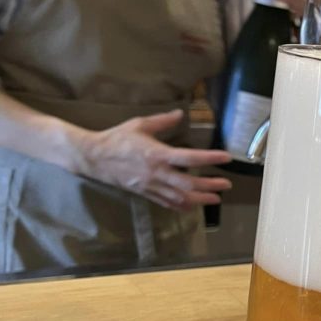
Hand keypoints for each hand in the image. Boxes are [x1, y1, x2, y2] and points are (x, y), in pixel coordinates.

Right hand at [71, 110, 231, 210]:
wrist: (94, 158)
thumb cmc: (117, 138)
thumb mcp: (140, 124)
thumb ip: (163, 121)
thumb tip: (180, 113)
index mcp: (157, 154)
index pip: (190, 157)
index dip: (210, 158)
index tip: (226, 157)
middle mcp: (157, 173)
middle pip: (189, 184)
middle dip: (210, 186)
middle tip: (226, 185)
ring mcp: (151, 186)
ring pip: (180, 198)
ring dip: (200, 199)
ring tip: (216, 199)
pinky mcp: (145, 194)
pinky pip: (167, 203)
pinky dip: (182, 206)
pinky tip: (192, 206)